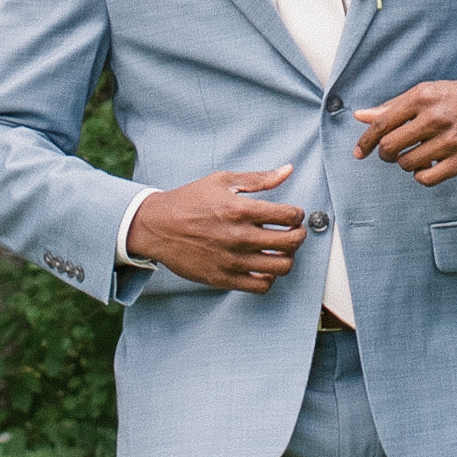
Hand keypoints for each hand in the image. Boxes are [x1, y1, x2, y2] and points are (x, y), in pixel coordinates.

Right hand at [130, 165, 307, 290]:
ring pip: (280, 267)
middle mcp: (239, 237)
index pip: (289, 216)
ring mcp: (232, 260)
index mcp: (240, 210)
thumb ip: (258, 179)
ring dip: (286, 257)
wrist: (157, 226)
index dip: (297, 214)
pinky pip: (260, 286)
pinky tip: (262, 266)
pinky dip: (268, 277)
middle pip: (291, 243)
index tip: (293, 215)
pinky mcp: (223, 278)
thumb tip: (288, 170)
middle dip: (299, 236)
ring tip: (279, 250)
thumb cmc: (189, 201)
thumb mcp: (222, 181)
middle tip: (293, 232)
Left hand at [352, 79, 456, 181]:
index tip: (359, 152)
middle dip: (385, 153)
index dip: (366, 141)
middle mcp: (436, 116)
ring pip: (407, 164)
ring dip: (405, 163)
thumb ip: (394, 106)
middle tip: (391, 153)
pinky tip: (427, 167)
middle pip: (390, 146)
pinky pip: (426, 178)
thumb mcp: (428, 93)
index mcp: (423, 96)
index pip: (382, 123)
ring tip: (415, 155)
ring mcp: (451, 140)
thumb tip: (360, 116)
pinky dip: (420, 176)